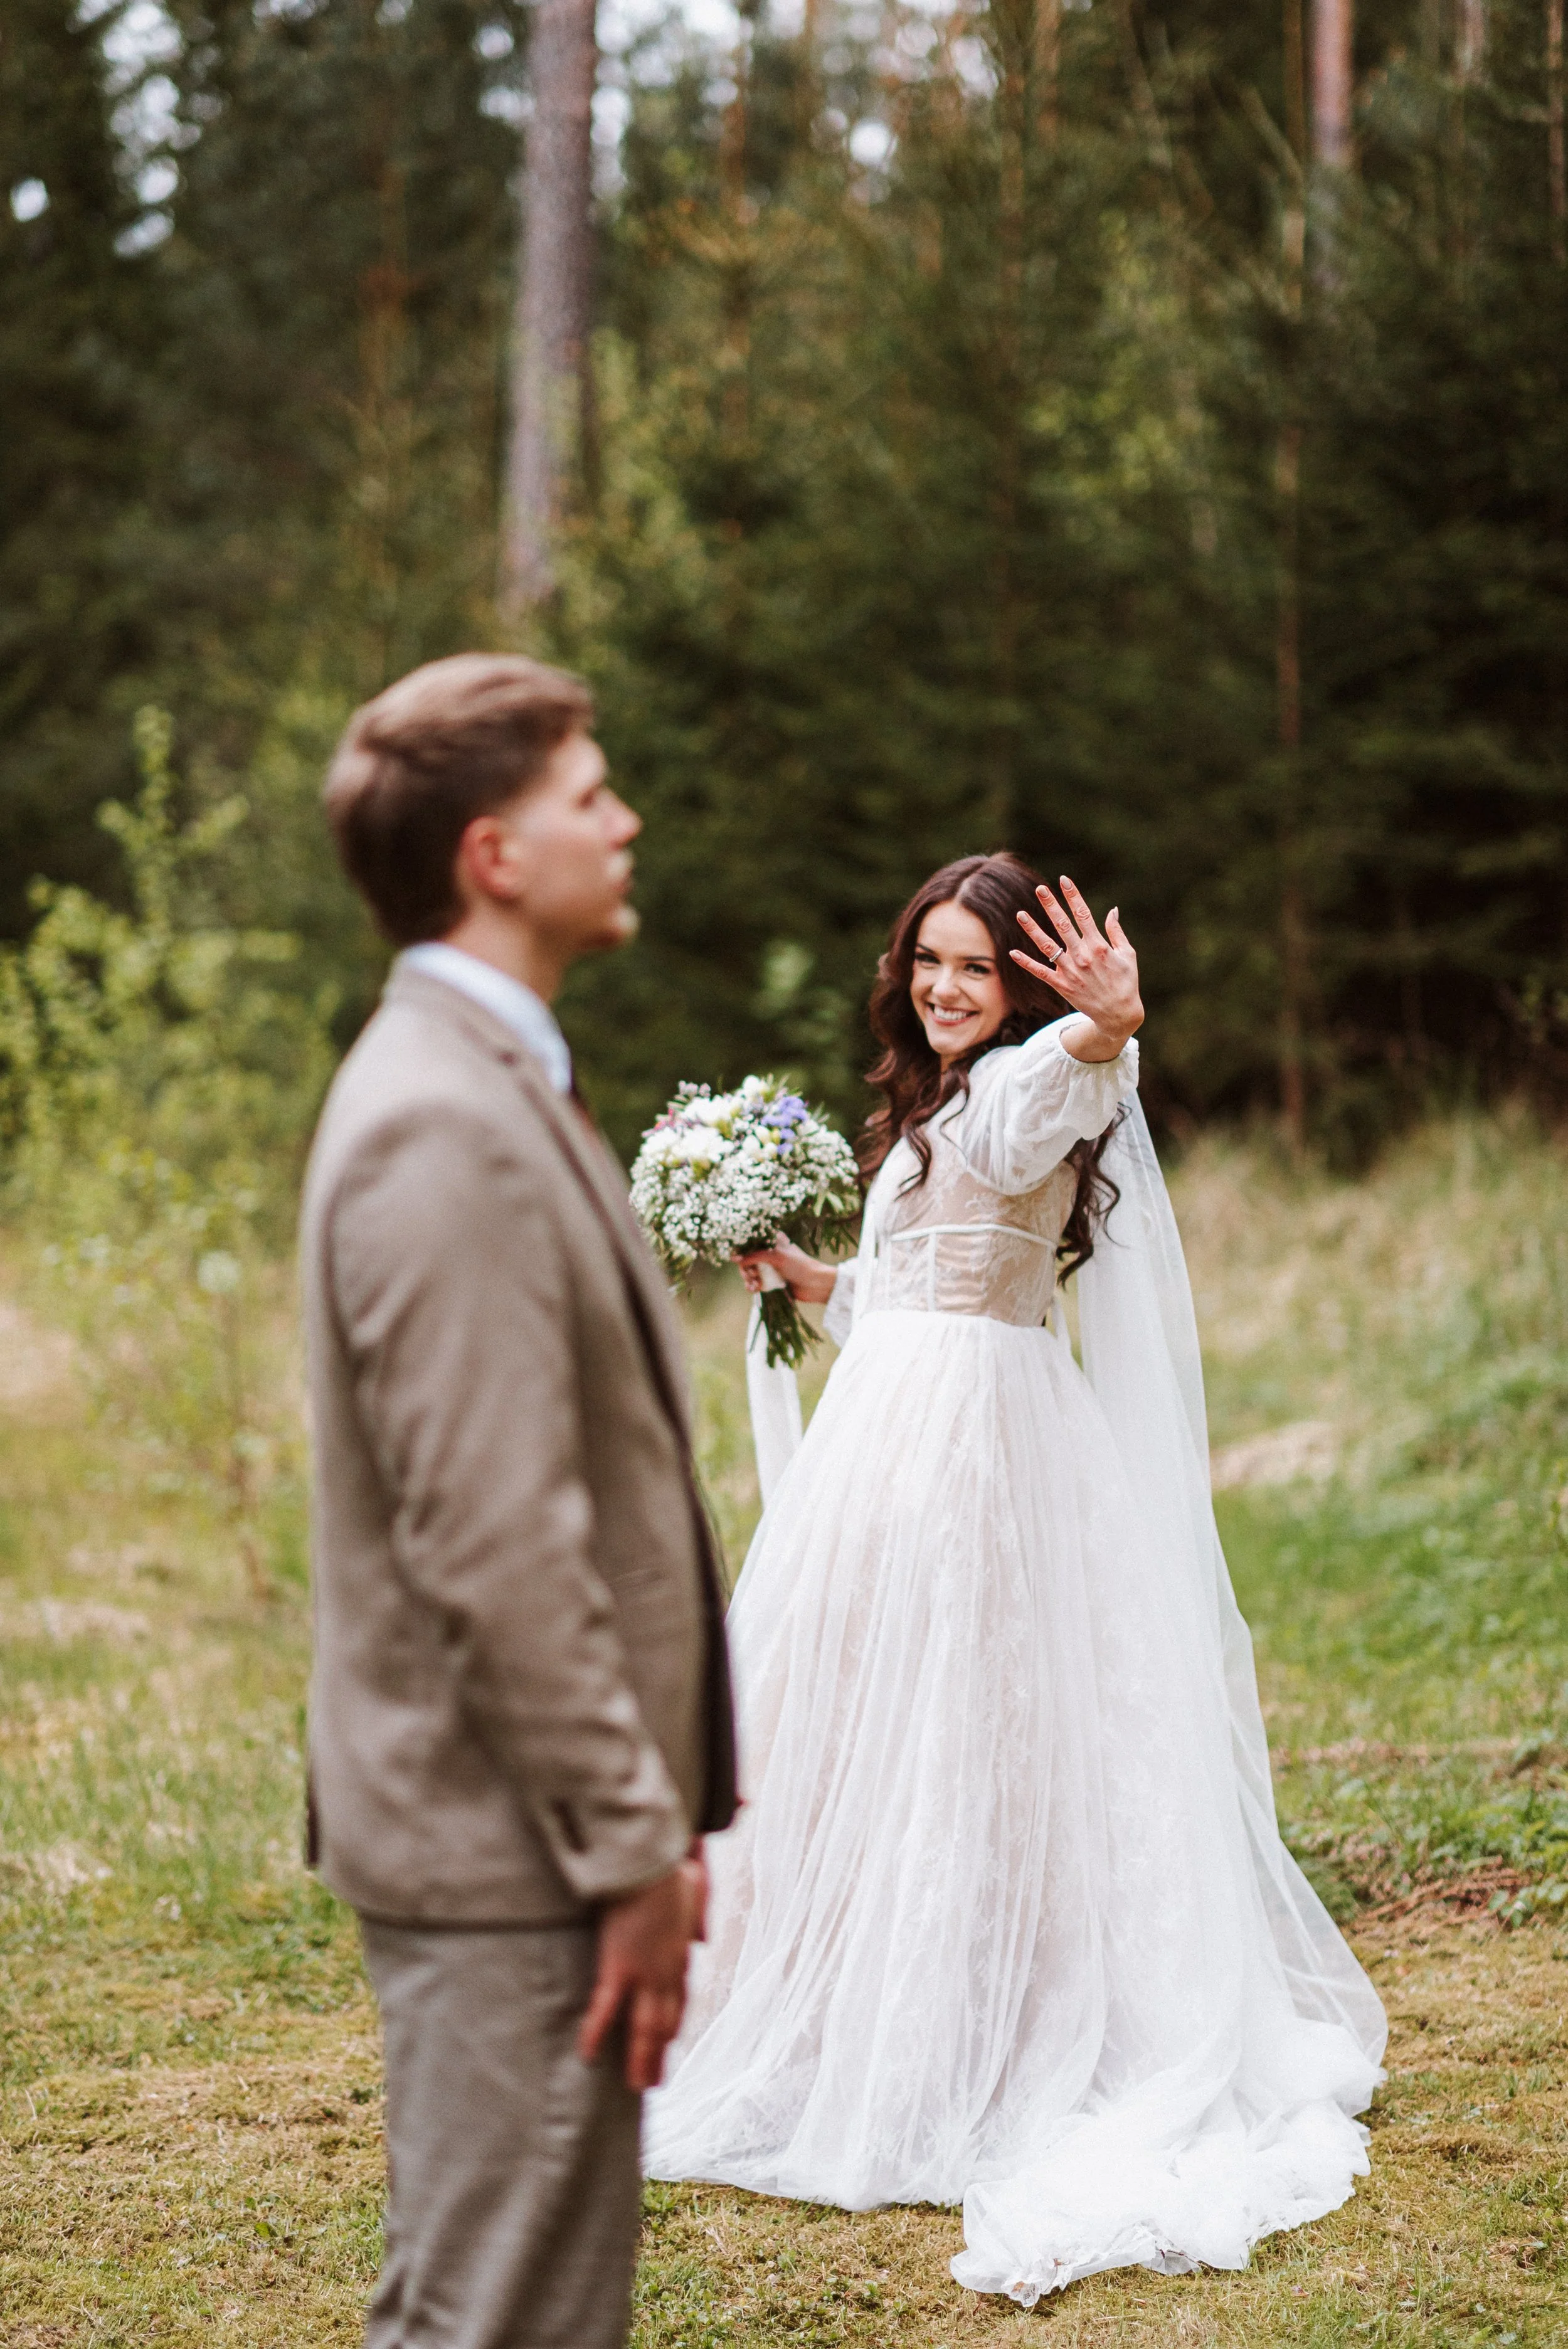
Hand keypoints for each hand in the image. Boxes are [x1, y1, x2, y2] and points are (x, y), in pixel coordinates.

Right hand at [577, 1849, 705, 2090]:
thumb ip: (699, 1917)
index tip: (668, 2044)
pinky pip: (605, 2008)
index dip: (673, 2026)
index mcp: (680, 1955)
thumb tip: (703, 1940)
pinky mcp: (619, 1966)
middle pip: (665, 2023)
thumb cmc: (669, 1868)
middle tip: (652, 2084)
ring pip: (644, 2027)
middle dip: (658, 2055)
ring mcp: (645, 1972)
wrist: (652, 1861)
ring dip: (640, 2059)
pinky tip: (586, 2056)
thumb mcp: (695, 1893)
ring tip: (636, 2086)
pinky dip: (596, 2033)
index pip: (679, 2000)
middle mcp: (668, 1971)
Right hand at [736, 1235, 837, 1305]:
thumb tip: (734, 1258)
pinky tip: (753, 1289)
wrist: (816, 1285)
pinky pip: (756, 1283)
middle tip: (748, 1275)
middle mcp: (770, 1253)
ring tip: (752, 1286)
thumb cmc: (799, 1266)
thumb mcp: (776, 1257)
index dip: (742, 1251)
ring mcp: (770, 1268)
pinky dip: (753, 1286)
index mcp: (772, 1241)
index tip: (736, 1259)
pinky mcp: (771, 1281)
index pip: (750, 1243)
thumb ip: (755, 1256)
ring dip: (748, 1279)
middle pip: (748, 1259)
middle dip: (745, 1268)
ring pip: (751, 1272)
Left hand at [1011, 878, 1142, 1061]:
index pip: (1083, 914)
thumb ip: (1117, 932)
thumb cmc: (1126, 982)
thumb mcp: (1128, 954)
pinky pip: (1040, 972)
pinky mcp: (1062, 985)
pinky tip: (1012, 952)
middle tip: (1039, 889)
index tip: (1064, 880)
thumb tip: (1112, 910)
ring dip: (1032, 929)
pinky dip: (1026, 962)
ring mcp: (1070, 971)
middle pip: (1063, 925)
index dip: (1073, 895)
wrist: (1119, 1014)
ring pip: (1047, 945)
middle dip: (1050, 905)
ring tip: (1020, 913)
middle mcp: (1082, 956)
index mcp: (1099, 946)